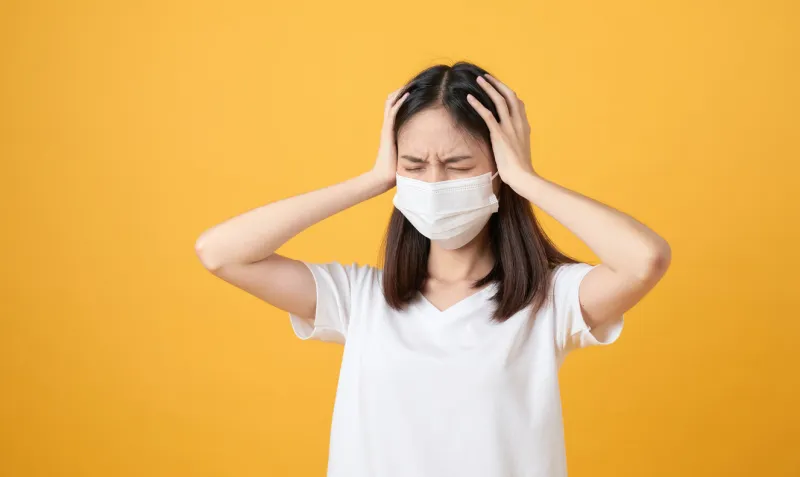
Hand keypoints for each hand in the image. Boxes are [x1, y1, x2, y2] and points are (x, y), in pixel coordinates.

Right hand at [370, 86, 409, 189]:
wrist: (384, 177)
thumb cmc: (396, 168)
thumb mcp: (406, 152)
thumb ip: (413, 146)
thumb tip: (427, 147)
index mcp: (391, 129)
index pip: (394, 107)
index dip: (402, 97)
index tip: (414, 90)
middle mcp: (387, 126)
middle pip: (391, 101)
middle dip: (401, 91)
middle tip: (413, 83)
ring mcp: (386, 127)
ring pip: (390, 103)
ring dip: (400, 92)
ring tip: (411, 84)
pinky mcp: (387, 131)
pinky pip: (393, 112)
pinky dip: (400, 101)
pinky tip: (408, 94)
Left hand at [466, 74, 536, 188]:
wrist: (522, 176)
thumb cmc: (520, 168)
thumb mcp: (520, 149)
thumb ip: (516, 140)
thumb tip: (510, 139)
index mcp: (524, 126)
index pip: (518, 103)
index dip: (508, 93)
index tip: (499, 87)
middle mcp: (518, 123)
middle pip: (510, 96)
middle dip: (498, 84)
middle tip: (487, 77)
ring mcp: (509, 128)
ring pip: (500, 100)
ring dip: (489, 88)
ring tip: (479, 80)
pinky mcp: (499, 134)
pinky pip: (488, 115)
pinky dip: (478, 104)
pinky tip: (469, 97)